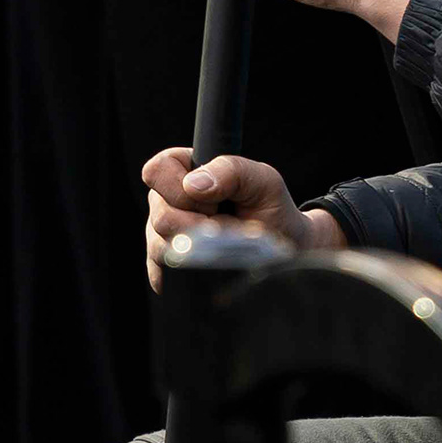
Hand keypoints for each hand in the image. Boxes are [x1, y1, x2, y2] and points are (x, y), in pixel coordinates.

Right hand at [141, 147, 345, 291]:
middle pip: (160, 215)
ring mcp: (164, 233)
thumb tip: (192, 185)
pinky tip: (204, 267)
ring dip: (196, 248)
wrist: (283, 247)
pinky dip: (182, 272)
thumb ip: (230, 170)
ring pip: (159, 246)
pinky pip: (160, 272)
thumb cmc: (270, 207)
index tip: (214, 201)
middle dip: (197, 223)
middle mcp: (168, 200)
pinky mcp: (168, 264)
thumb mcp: (262, 180)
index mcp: (185, 170)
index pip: (158, 170)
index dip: (181, 187)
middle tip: (225, 224)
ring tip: (221, 243)